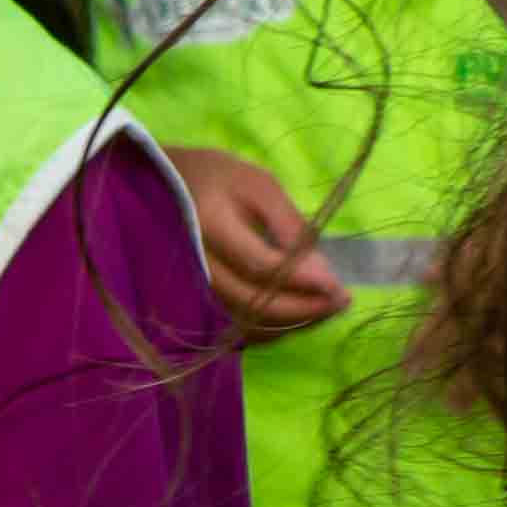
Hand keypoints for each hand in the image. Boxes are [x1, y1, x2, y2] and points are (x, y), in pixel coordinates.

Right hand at [173, 146, 354, 342]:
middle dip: (304, 308)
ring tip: (328, 308)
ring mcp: (194, 288)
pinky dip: (274, 327)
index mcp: (210, 225)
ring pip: (248, 322)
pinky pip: (239, 327)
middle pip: (253, 303)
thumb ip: (290, 225)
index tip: (338, 286)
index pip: (259, 265)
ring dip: (293, 322)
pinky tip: (300, 315)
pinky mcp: (200, 302)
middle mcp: (197, 265)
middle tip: (342, 301)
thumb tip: (322, 271)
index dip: (301, 281)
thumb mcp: (259, 186)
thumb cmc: (218, 179)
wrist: (164, 189)